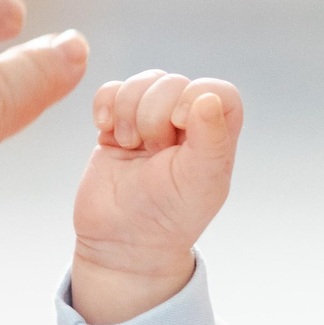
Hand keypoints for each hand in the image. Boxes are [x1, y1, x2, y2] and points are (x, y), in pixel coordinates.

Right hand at [69, 71, 243, 324]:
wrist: (121, 242)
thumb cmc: (169, 219)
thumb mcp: (199, 183)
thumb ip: (211, 140)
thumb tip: (208, 97)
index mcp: (215, 136)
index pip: (218, 91)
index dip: (195, 97)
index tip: (179, 125)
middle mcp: (185, 123)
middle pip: (172, 83)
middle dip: (154, 114)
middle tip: (153, 152)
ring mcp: (148, 121)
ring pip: (140, 82)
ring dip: (128, 111)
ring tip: (130, 145)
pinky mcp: (116, 124)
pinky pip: (110, 91)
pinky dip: (105, 105)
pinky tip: (107, 132)